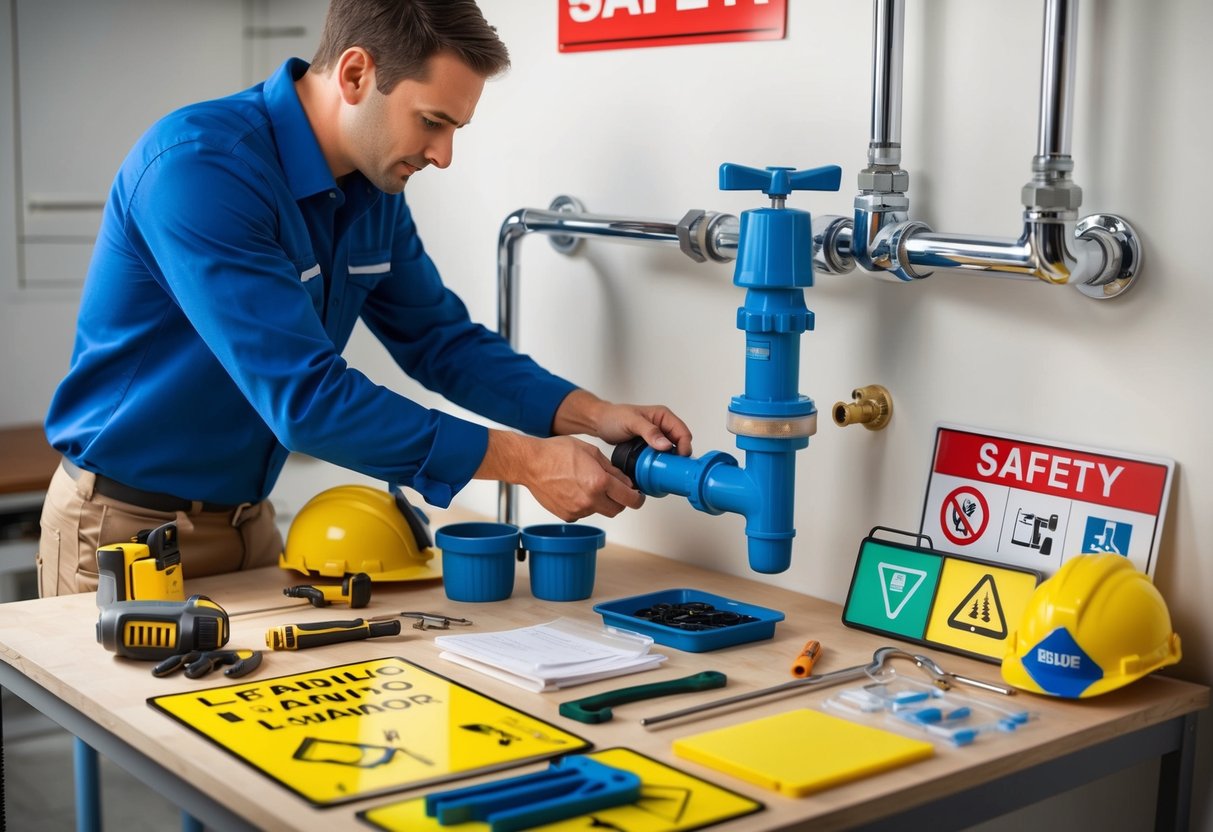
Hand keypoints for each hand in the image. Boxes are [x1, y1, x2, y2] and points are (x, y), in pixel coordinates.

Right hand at [477, 432, 644, 521]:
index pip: (629, 498)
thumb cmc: (556, 453)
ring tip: (587, 484)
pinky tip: (575, 490)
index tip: (638, 496)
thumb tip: (625, 481)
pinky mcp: (567, 515)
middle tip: (616, 490)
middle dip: (620, 500)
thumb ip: (611, 469)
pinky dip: (584, 504)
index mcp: (599, 482)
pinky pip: (584, 513)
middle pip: (617, 509)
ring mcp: (578, 510)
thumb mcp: (590, 452)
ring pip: (600, 510)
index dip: (637, 498)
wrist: (530, 463)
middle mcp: (590, 499)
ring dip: (600, 501)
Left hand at [553, 390, 692, 456]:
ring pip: (672, 451)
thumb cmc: (614, 417)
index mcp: (663, 416)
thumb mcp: (632, 422)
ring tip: (663, 470)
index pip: (683, 432)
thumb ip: (650, 432)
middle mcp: (663, 426)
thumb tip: (666, 444)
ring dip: (670, 461)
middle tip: (671, 468)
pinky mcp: (651, 446)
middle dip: (678, 456)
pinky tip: (656, 469)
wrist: (600, 422)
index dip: (684, 447)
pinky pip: (661, 455)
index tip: (679, 459)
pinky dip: (661, 462)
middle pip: (680, 443)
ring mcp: (658, 436)